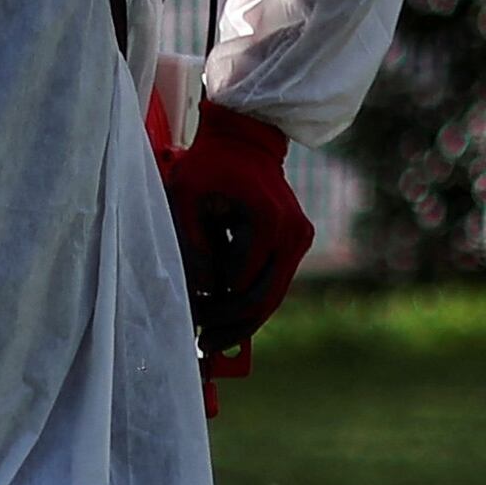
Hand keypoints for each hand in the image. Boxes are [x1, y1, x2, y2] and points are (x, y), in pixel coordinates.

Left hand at [152, 97, 313, 370]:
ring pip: (272, 298)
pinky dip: (251, 303)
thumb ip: (190, 242)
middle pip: (263, 300)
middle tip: (201, 346)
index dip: (213, 305)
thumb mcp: (185, 194)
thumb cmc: (209, 163)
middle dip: (231, 326)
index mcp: (268, 222)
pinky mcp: (297, 243)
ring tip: (211, 342)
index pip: (240, 283)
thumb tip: (201, 290)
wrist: (246, 139)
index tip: (188, 316)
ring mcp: (299, 239)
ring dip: (242, 323)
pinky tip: (225, 320)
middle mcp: (292, 234)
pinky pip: (274, 283)